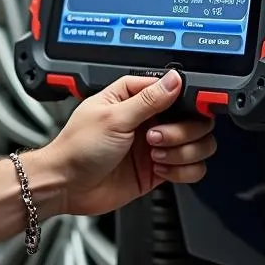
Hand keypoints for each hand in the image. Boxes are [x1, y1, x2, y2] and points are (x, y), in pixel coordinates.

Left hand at [36, 70, 217, 217]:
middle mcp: (149, 120)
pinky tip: (160, 169)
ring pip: (197, 144)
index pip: (175, 90)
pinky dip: (182, 171)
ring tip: (156, 155)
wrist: (67, 186)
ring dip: (182, 152)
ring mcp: (156, 145)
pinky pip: (190, 169)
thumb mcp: (113, 118)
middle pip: (194, 119)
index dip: (187, 99)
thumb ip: (148, 100)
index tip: (191, 109)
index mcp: (134, 98)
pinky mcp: (160, 169)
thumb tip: (173, 78)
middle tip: (156, 138)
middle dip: (182, 131)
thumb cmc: (78, 147)